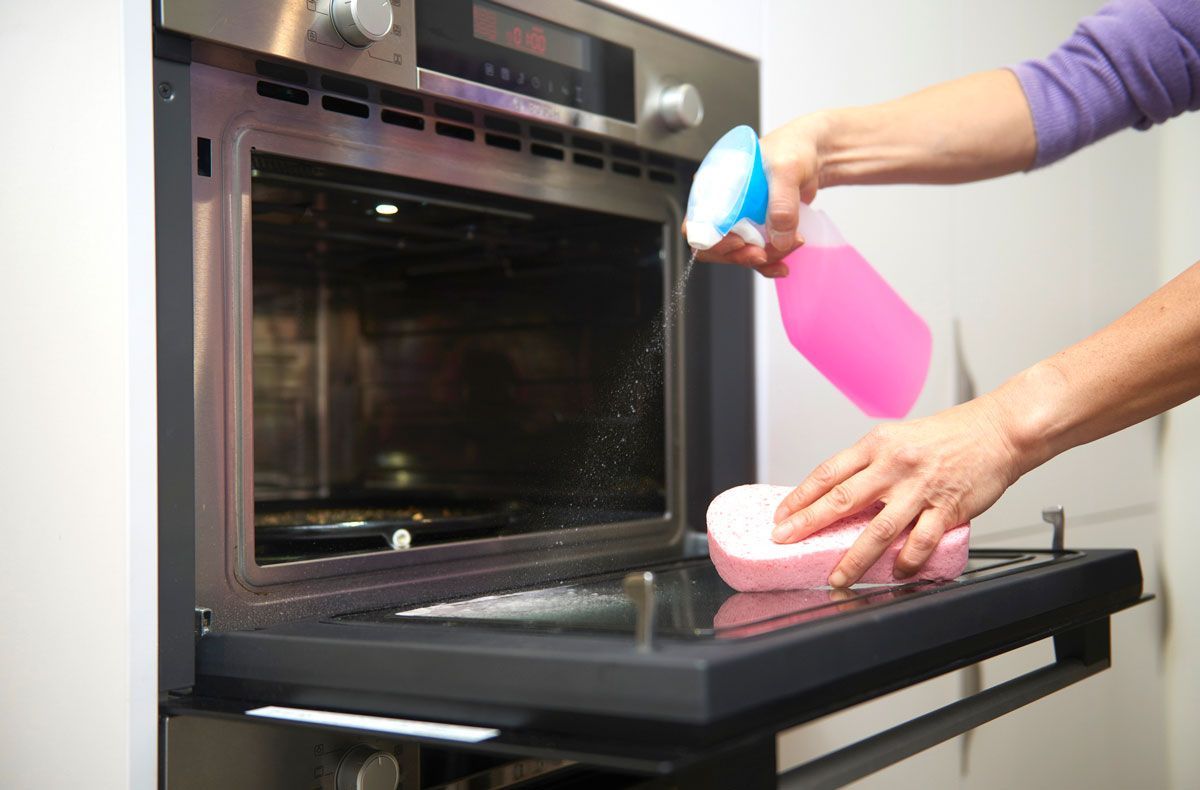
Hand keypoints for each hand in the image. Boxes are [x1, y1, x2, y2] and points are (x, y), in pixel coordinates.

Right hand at [684, 113, 829, 277]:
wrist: (815, 155)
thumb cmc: (793, 149)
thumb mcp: (786, 168)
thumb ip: (781, 201)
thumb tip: (778, 238)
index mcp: (715, 185)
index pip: (697, 222)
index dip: (712, 239)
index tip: (739, 240)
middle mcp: (723, 205)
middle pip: (714, 246)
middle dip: (740, 254)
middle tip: (764, 253)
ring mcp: (740, 221)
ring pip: (737, 254)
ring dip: (762, 259)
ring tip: (789, 245)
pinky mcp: (756, 231)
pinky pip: (755, 256)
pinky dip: (769, 264)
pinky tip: (783, 263)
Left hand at [770, 395, 1025, 586]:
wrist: (999, 431)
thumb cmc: (949, 435)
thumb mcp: (898, 437)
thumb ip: (870, 465)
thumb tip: (838, 495)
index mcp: (878, 444)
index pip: (828, 473)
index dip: (800, 496)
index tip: (782, 515)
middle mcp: (895, 465)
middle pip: (842, 499)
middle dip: (808, 524)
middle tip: (785, 541)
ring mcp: (920, 488)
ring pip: (878, 529)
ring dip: (854, 558)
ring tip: (838, 577)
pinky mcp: (947, 507)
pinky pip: (921, 541)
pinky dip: (906, 561)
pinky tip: (896, 572)